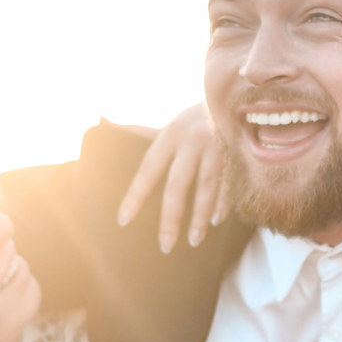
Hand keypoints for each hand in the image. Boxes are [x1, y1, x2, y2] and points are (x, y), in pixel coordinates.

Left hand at [113, 104, 226, 252]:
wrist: (235, 96)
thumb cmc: (194, 119)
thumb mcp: (168, 123)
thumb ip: (139, 129)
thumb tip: (102, 120)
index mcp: (170, 134)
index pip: (148, 169)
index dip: (136, 195)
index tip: (124, 220)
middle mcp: (192, 141)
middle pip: (178, 185)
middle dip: (171, 218)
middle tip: (165, 246)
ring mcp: (217, 148)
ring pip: (207, 188)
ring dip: (200, 217)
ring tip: (193, 241)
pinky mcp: (238, 154)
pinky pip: (230, 184)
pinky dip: (224, 203)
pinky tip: (217, 221)